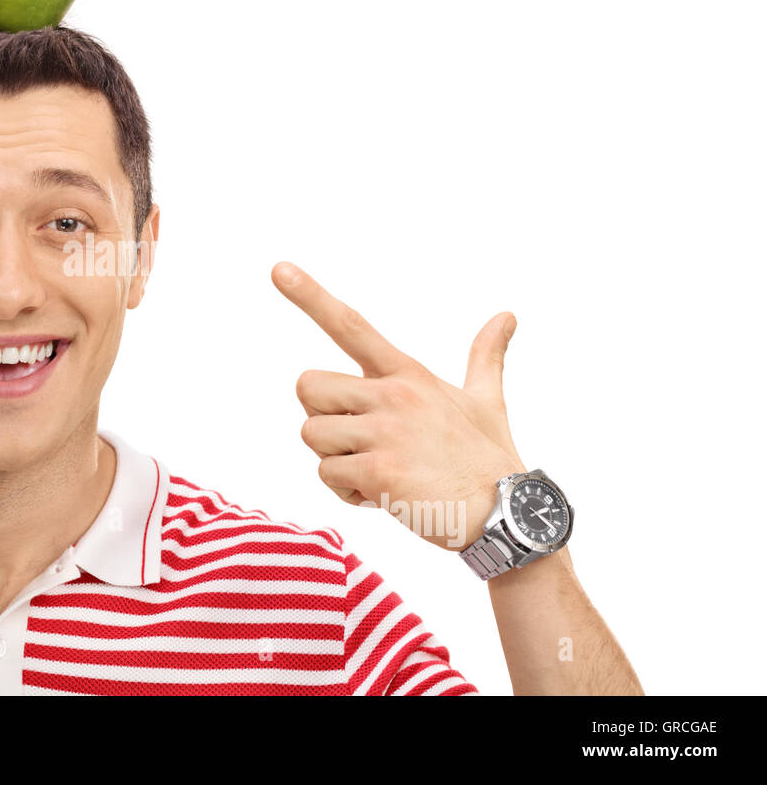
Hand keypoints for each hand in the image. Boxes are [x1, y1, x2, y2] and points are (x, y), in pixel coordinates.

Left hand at [272, 261, 526, 550]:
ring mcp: (385, 431)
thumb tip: (507, 316)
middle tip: (360, 440)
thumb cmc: (489, 458)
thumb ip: (486, 356)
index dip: (310, 296)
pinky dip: (347, 491)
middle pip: (307, 386)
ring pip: (311, 433)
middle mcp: (393, 394)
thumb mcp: (487, 400)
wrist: (506, 516)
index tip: (277, 269)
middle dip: (323, 417)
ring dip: (335, 459)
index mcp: (408, 373)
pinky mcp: (379, 470)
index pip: (351, 325)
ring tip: (379, 471)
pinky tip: (384, 496)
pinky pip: (327, 473)